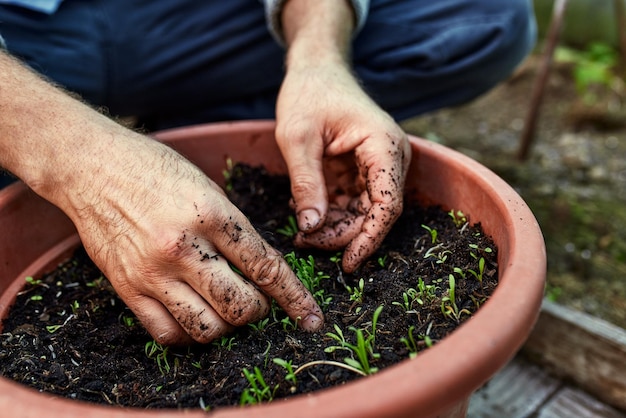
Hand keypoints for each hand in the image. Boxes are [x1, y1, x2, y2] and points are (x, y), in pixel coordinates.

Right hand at [59, 133, 323, 344]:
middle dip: (260, 311)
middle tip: (257, 301)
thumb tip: (263, 271)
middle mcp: (183, 248)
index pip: (266, 268)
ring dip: (227, 325)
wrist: (92, 167)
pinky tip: (196, 317)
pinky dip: (190, 334)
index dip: (295, 298)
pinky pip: (168, 334)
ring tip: (225, 309)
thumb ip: (236, 231)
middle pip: (241, 307)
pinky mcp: (127, 288)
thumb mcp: (208, 188)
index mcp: (212, 215)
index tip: (311, 316)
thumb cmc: (155, 170)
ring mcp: (152, 272)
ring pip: (207, 328)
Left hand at [275, 61, 411, 272]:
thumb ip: (306, 183)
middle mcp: (389, 158)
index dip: (369, 238)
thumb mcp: (297, 137)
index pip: (387, 204)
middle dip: (343, 235)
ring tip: (301, 233)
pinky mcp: (363, 170)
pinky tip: (306, 215)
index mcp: (384, 146)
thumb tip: (311, 228)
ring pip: (363, 212)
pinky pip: (352, 203)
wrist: (315, 70)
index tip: (348, 263)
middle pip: (376, 213)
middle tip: (305, 242)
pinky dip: (331, 214)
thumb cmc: (308, 93)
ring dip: (335, 228)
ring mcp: (377, 165)